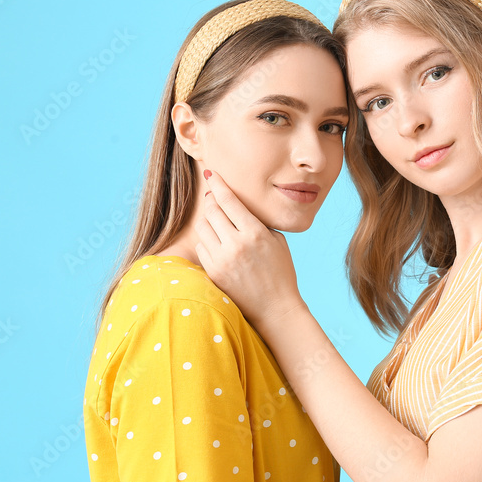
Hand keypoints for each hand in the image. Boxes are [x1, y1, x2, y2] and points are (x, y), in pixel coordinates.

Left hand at [194, 170, 305, 331]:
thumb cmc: (280, 272)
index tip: (211, 174)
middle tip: (213, 196)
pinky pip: (201, 247)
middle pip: (212, 210)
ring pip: (203, 227)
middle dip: (211, 200)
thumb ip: (257, 222)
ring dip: (207, 219)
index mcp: (255, 233)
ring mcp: (222, 260)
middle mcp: (236, 245)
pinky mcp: (213, 273)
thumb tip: (236, 204)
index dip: (217, 183)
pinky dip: (206, 241)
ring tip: (216, 220)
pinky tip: (216, 242)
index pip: (228, 200)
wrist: (275, 308)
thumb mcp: (277, 241)